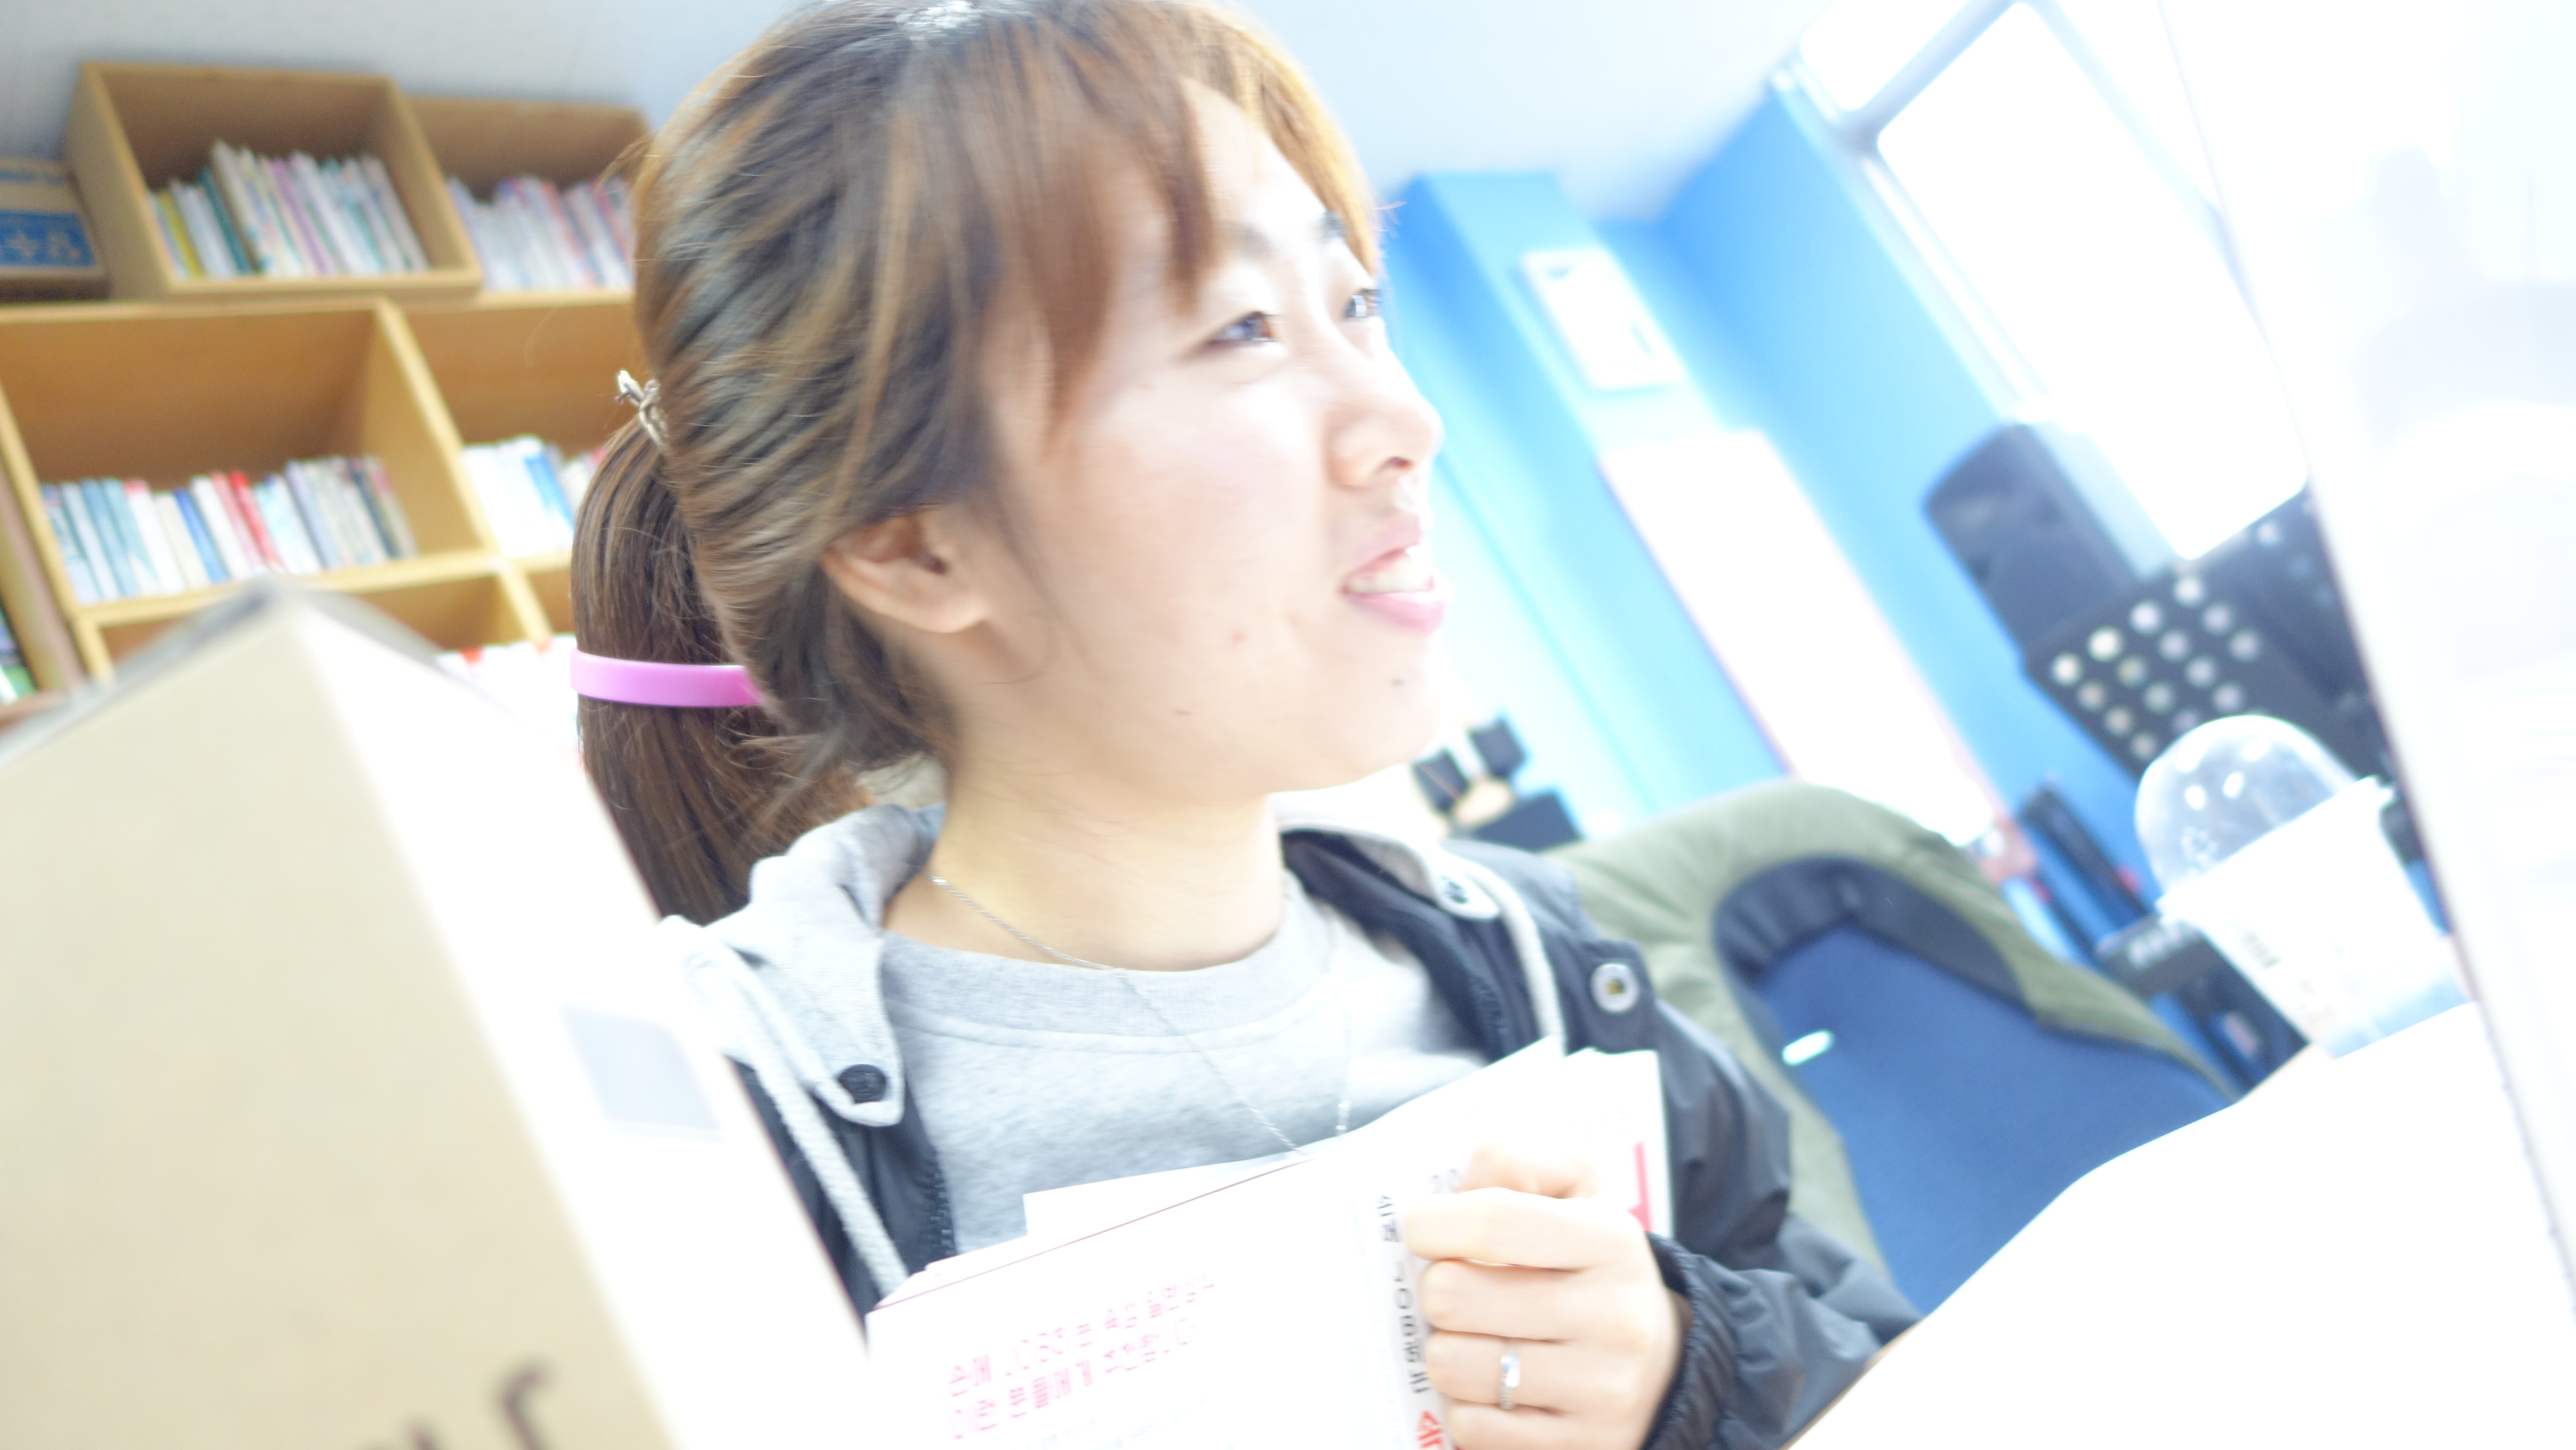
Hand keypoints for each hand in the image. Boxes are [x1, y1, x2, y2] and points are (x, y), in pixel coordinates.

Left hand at [1404, 1144, 1687, 1448]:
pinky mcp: (1581, 1447)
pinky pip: (1472, 1427)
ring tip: (1474, 1339)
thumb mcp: (1576, 1192)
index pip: (1490, 1221)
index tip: (1424, 1231)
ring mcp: (1600, 1391)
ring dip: (1445, 1352)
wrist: (1664, 1363)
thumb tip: (1458, 1189)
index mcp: (1610, 1238)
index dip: (1432, 1223)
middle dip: (1437, 1291)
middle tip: (1455, 1290)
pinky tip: (1494, 1388)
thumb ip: (1517, 1163)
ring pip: (1452, 1366)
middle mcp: (1614, 1317)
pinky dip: (1467, 1408)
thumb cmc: (1590, 1264)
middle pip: (1453, 1296)